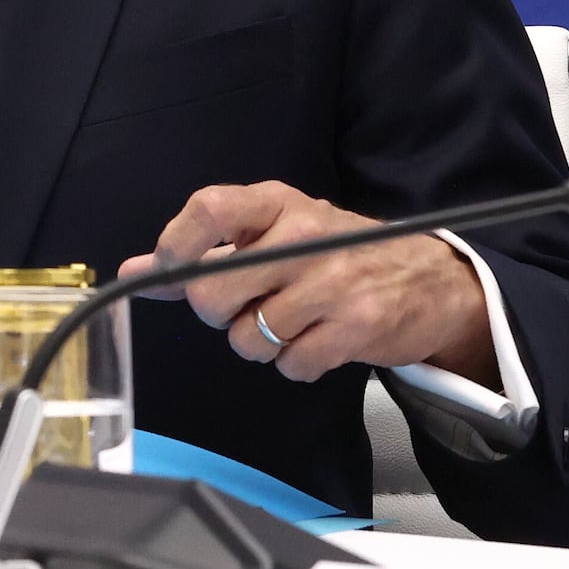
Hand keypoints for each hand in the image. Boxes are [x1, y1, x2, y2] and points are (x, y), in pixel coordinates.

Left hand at [121, 181, 493, 384]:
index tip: (171, 272)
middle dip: (217, 314)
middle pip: (212, 291)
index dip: (175, 247)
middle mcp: (304, 237)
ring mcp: (334, 283)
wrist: (435, 280)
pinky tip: (317, 341)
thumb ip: (203, 251)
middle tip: (245, 307)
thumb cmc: (339, 253)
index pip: (207, 209)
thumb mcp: (274, 233)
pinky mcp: (358, 327)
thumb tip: (133, 272)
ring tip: (290, 323)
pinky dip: (295, 364)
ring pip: (246, 338)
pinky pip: (290, 365)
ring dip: (259, 344)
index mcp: (276, 204)